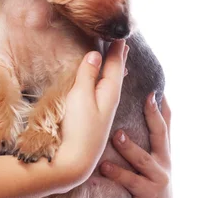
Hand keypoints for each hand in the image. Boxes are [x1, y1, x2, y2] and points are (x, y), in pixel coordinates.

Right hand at [57, 39, 128, 185]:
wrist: (74, 163)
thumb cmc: (77, 127)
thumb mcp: (80, 96)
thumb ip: (88, 74)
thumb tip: (95, 53)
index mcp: (109, 92)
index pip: (116, 65)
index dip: (117, 49)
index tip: (121, 35)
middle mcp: (109, 101)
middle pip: (117, 74)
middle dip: (119, 58)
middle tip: (123, 43)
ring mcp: (103, 112)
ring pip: (112, 84)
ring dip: (115, 70)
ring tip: (119, 59)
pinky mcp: (95, 120)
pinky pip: (105, 93)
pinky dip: (107, 83)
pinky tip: (106, 86)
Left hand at [100, 93, 171, 197]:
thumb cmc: (144, 192)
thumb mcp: (147, 166)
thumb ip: (139, 146)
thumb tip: (122, 122)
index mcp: (162, 152)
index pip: (165, 124)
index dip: (162, 104)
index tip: (157, 85)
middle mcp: (163, 162)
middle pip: (160, 133)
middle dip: (154, 114)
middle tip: (148, 96)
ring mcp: (158, 178)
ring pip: (142, 158)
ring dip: (129, 147)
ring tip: (117, 135)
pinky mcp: (148, 193)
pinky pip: (130, 180)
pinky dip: (115, 173)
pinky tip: (102, 167)